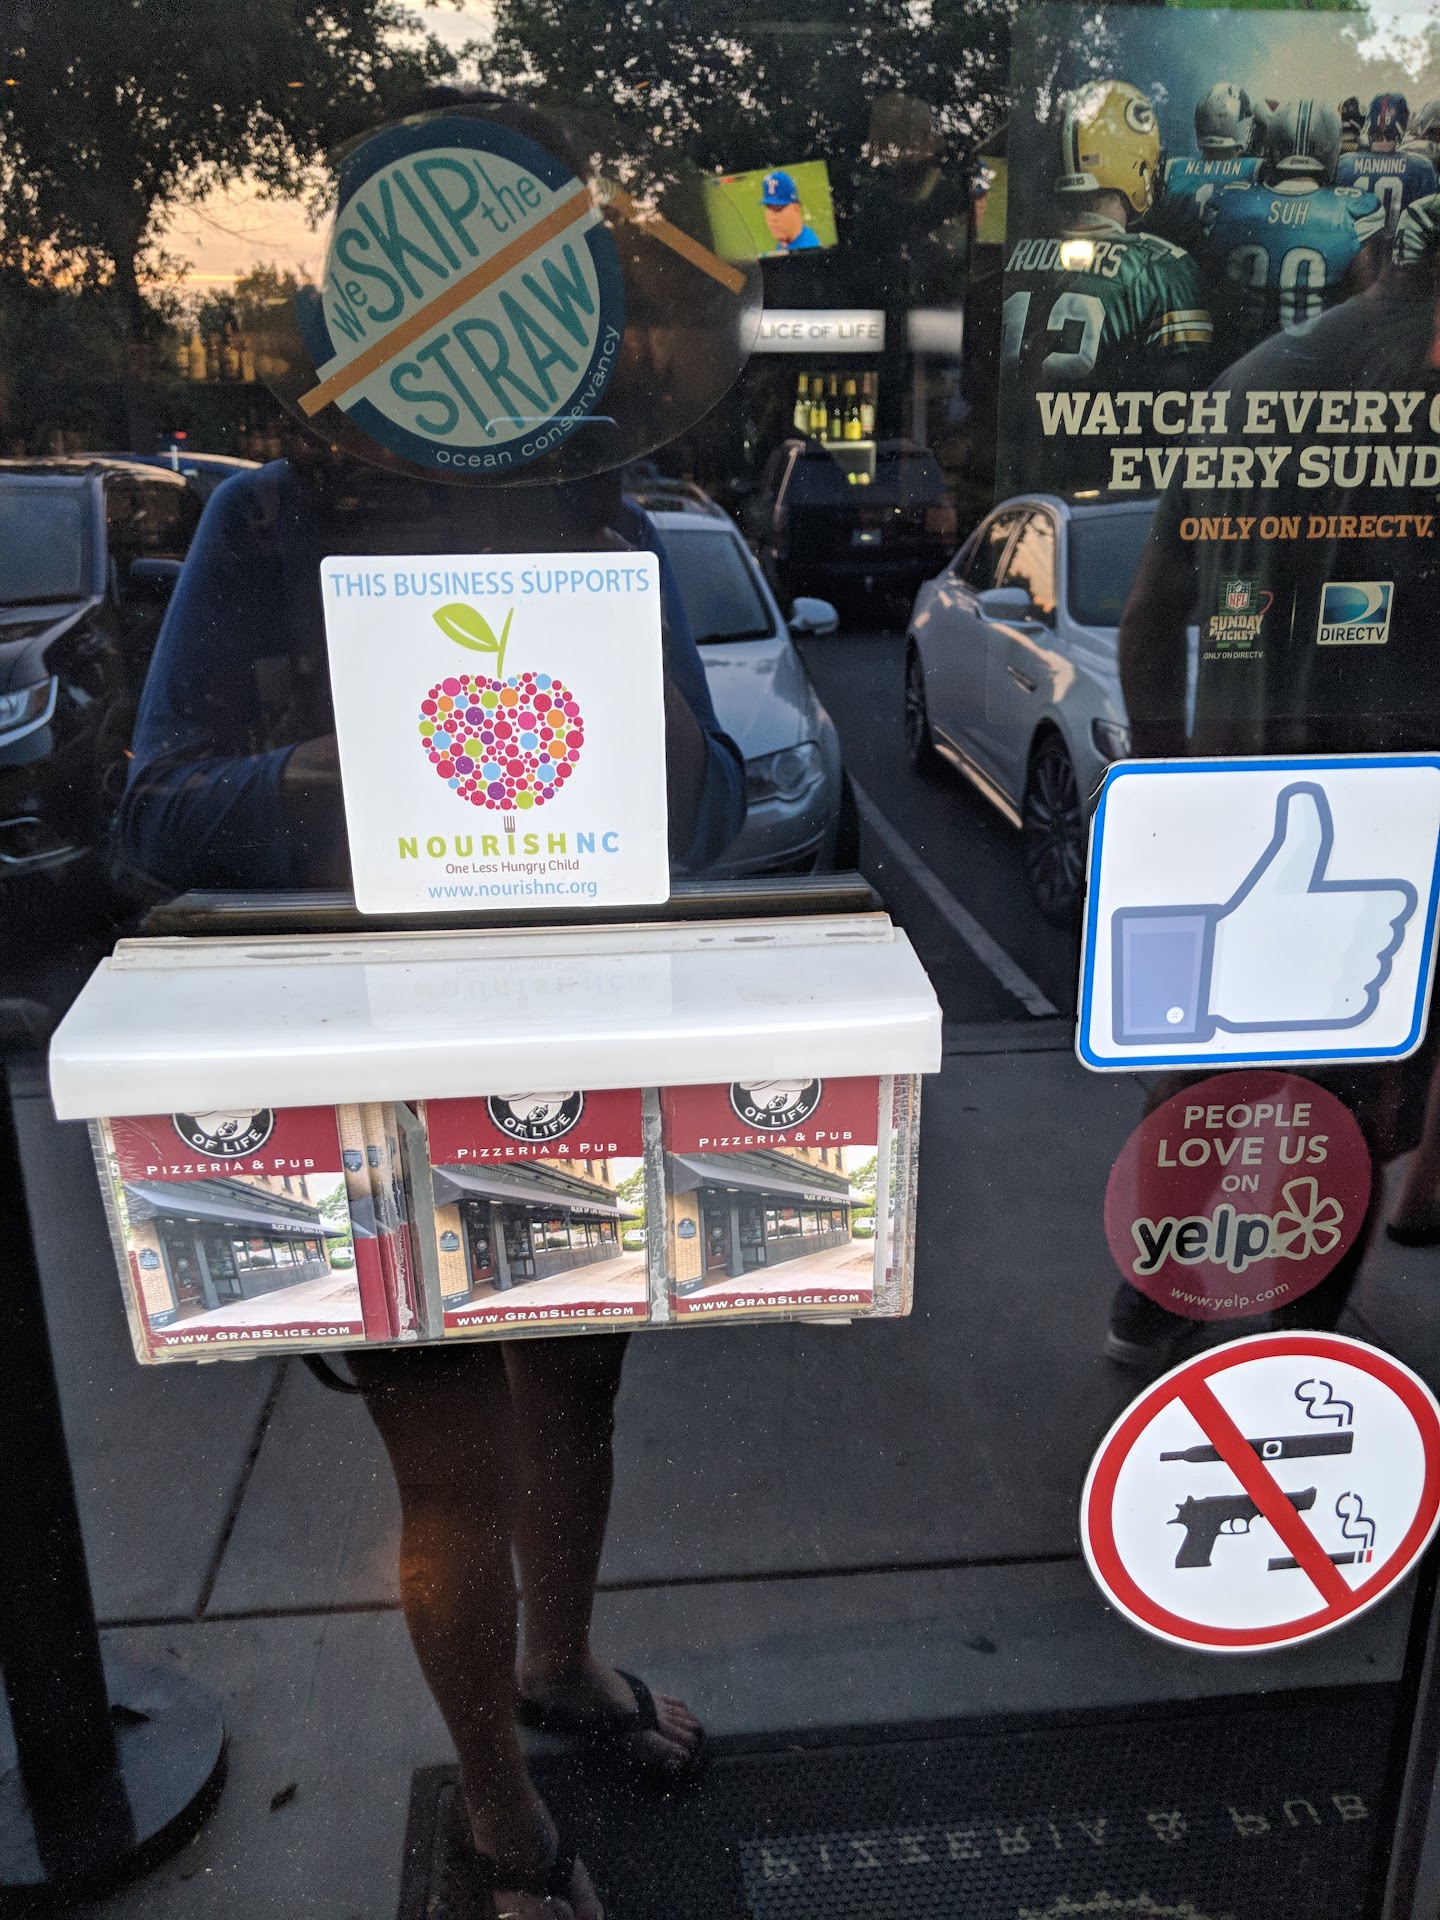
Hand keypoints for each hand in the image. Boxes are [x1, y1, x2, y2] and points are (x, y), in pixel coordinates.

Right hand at [1111, 782, 1417, 1044]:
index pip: (1394, 906)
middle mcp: (1367, 942)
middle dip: (1359, 934)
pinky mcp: (1344, 1008)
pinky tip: (1313, 981)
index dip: (1369, 907)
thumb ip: (1304, 833)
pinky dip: (1343, 993)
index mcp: (1361, 904)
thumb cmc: (1251, 919)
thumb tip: (1304, 796)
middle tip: (1317, 932)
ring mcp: (1356, 977)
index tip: (1341, 909)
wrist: (1223, 973)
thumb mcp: (1280, 869)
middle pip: (1383, 937)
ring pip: (1372, 967)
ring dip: (1351, 963)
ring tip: (1312, 956)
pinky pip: (1360, 998)